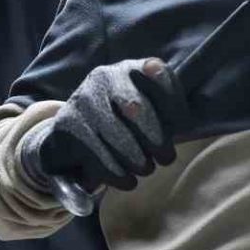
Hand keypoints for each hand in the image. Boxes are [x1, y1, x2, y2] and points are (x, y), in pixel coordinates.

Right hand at [20, 58, 186, 192]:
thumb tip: (182, 125)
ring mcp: (83, 98)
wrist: (73, 133)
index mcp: (131, 68)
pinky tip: (128, 180)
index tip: (181, 129)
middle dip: (156, 138)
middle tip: (165, 158)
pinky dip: (118, 174)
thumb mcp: (149, 109)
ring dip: (138, 160)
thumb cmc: (124, 122)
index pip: (160, 76)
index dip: (174, 105)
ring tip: (145, 169)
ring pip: (118, 135)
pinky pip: (98, 155)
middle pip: (137, 108)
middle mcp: (105, 76)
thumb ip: (169, 110)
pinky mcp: (67, 125)